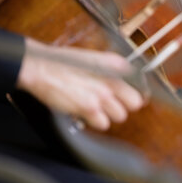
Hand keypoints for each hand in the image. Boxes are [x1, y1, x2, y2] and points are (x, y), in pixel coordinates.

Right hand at [16, 38, 145, 130]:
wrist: (41, 67)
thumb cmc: (62, 62)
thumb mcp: (93, 58)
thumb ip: (111, 69)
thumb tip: (125, 80)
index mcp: (116, 64)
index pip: (140, 84)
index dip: (134, 93)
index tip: (128, 98)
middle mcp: (113, 78)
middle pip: (135, 103)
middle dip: (124, 105)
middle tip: (112, 104)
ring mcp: (103, 94)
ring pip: (120, 116)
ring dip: (108, 114)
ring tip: (95, 108)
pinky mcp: (90, 108)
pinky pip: (103, 124)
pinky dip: (95, 122)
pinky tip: (86, 113)